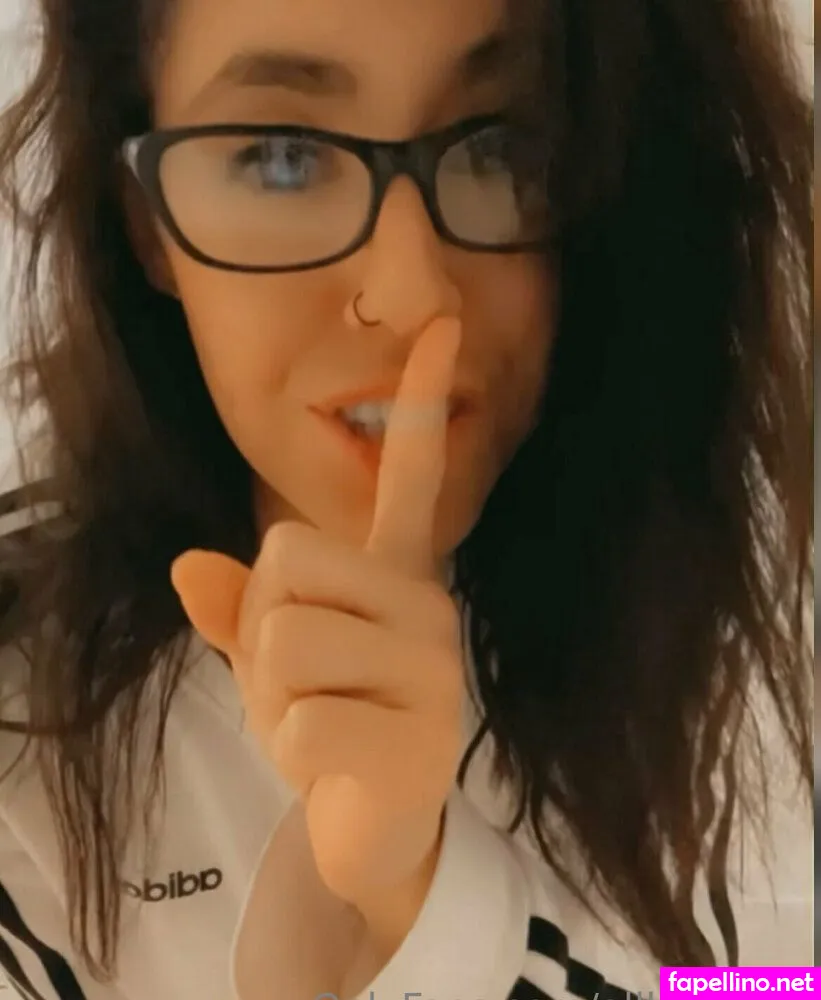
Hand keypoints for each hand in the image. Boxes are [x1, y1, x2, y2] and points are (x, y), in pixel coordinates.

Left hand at [171, 318, 465, 954]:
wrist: (368, 826)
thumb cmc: (325, 724)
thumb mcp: (269, 661)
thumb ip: (238, 610)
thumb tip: (187, 566)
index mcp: (395, 574)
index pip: (412, 474)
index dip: (420, 399)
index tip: (441, 323)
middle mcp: (427, 604)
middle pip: (287, 557)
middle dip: (262, 625)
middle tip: (302, 677)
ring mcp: (434, 668)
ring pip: (285, 638)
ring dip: (271, 693)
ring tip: (319, 719)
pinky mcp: (423, 737)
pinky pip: (300, 718)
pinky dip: (289, 748)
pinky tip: (333, 762)